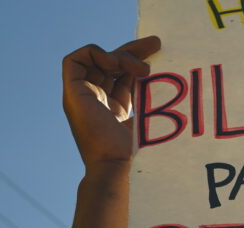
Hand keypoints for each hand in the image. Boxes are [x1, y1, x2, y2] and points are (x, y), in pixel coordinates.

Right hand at [61, 37, 159, 227]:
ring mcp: (83, 98)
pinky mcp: (72, 94)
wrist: (117, 167)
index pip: (123, 75)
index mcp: (113, 110)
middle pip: (111, 65)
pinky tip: (116, 65)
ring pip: (96, 60)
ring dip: (120, 55)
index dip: (138, 60)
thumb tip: (171, 77)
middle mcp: (96, 102)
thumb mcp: (150, 117)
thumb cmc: (139, 152)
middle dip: (133, 50)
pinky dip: (95, 54)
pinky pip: (74, 61)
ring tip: (142, 69)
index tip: (159, 50)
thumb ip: (152, 97)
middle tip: (157, 43)